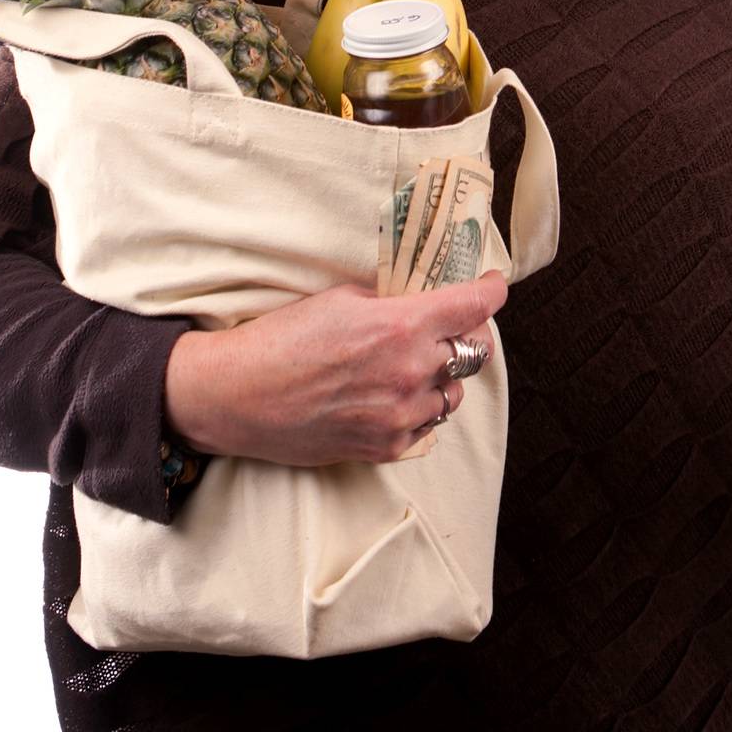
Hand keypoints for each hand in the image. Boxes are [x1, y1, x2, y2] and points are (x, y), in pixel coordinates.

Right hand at [164, 268, 507, 465]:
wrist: (239, 396)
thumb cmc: (283, 338)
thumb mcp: (342, 299)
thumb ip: (392, 301)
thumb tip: (422, 298)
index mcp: (403, 326)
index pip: (476, 306)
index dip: (492, 291)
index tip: (493, 284)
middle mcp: (411, 372)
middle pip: (475, 350)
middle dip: (470, 332)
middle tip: (453, 323)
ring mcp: (400, 415)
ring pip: (454, 392)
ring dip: (444, 374)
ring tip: (418, 362)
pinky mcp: (385, 447)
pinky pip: (427, 426)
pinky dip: (421, 407)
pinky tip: (397, 394)